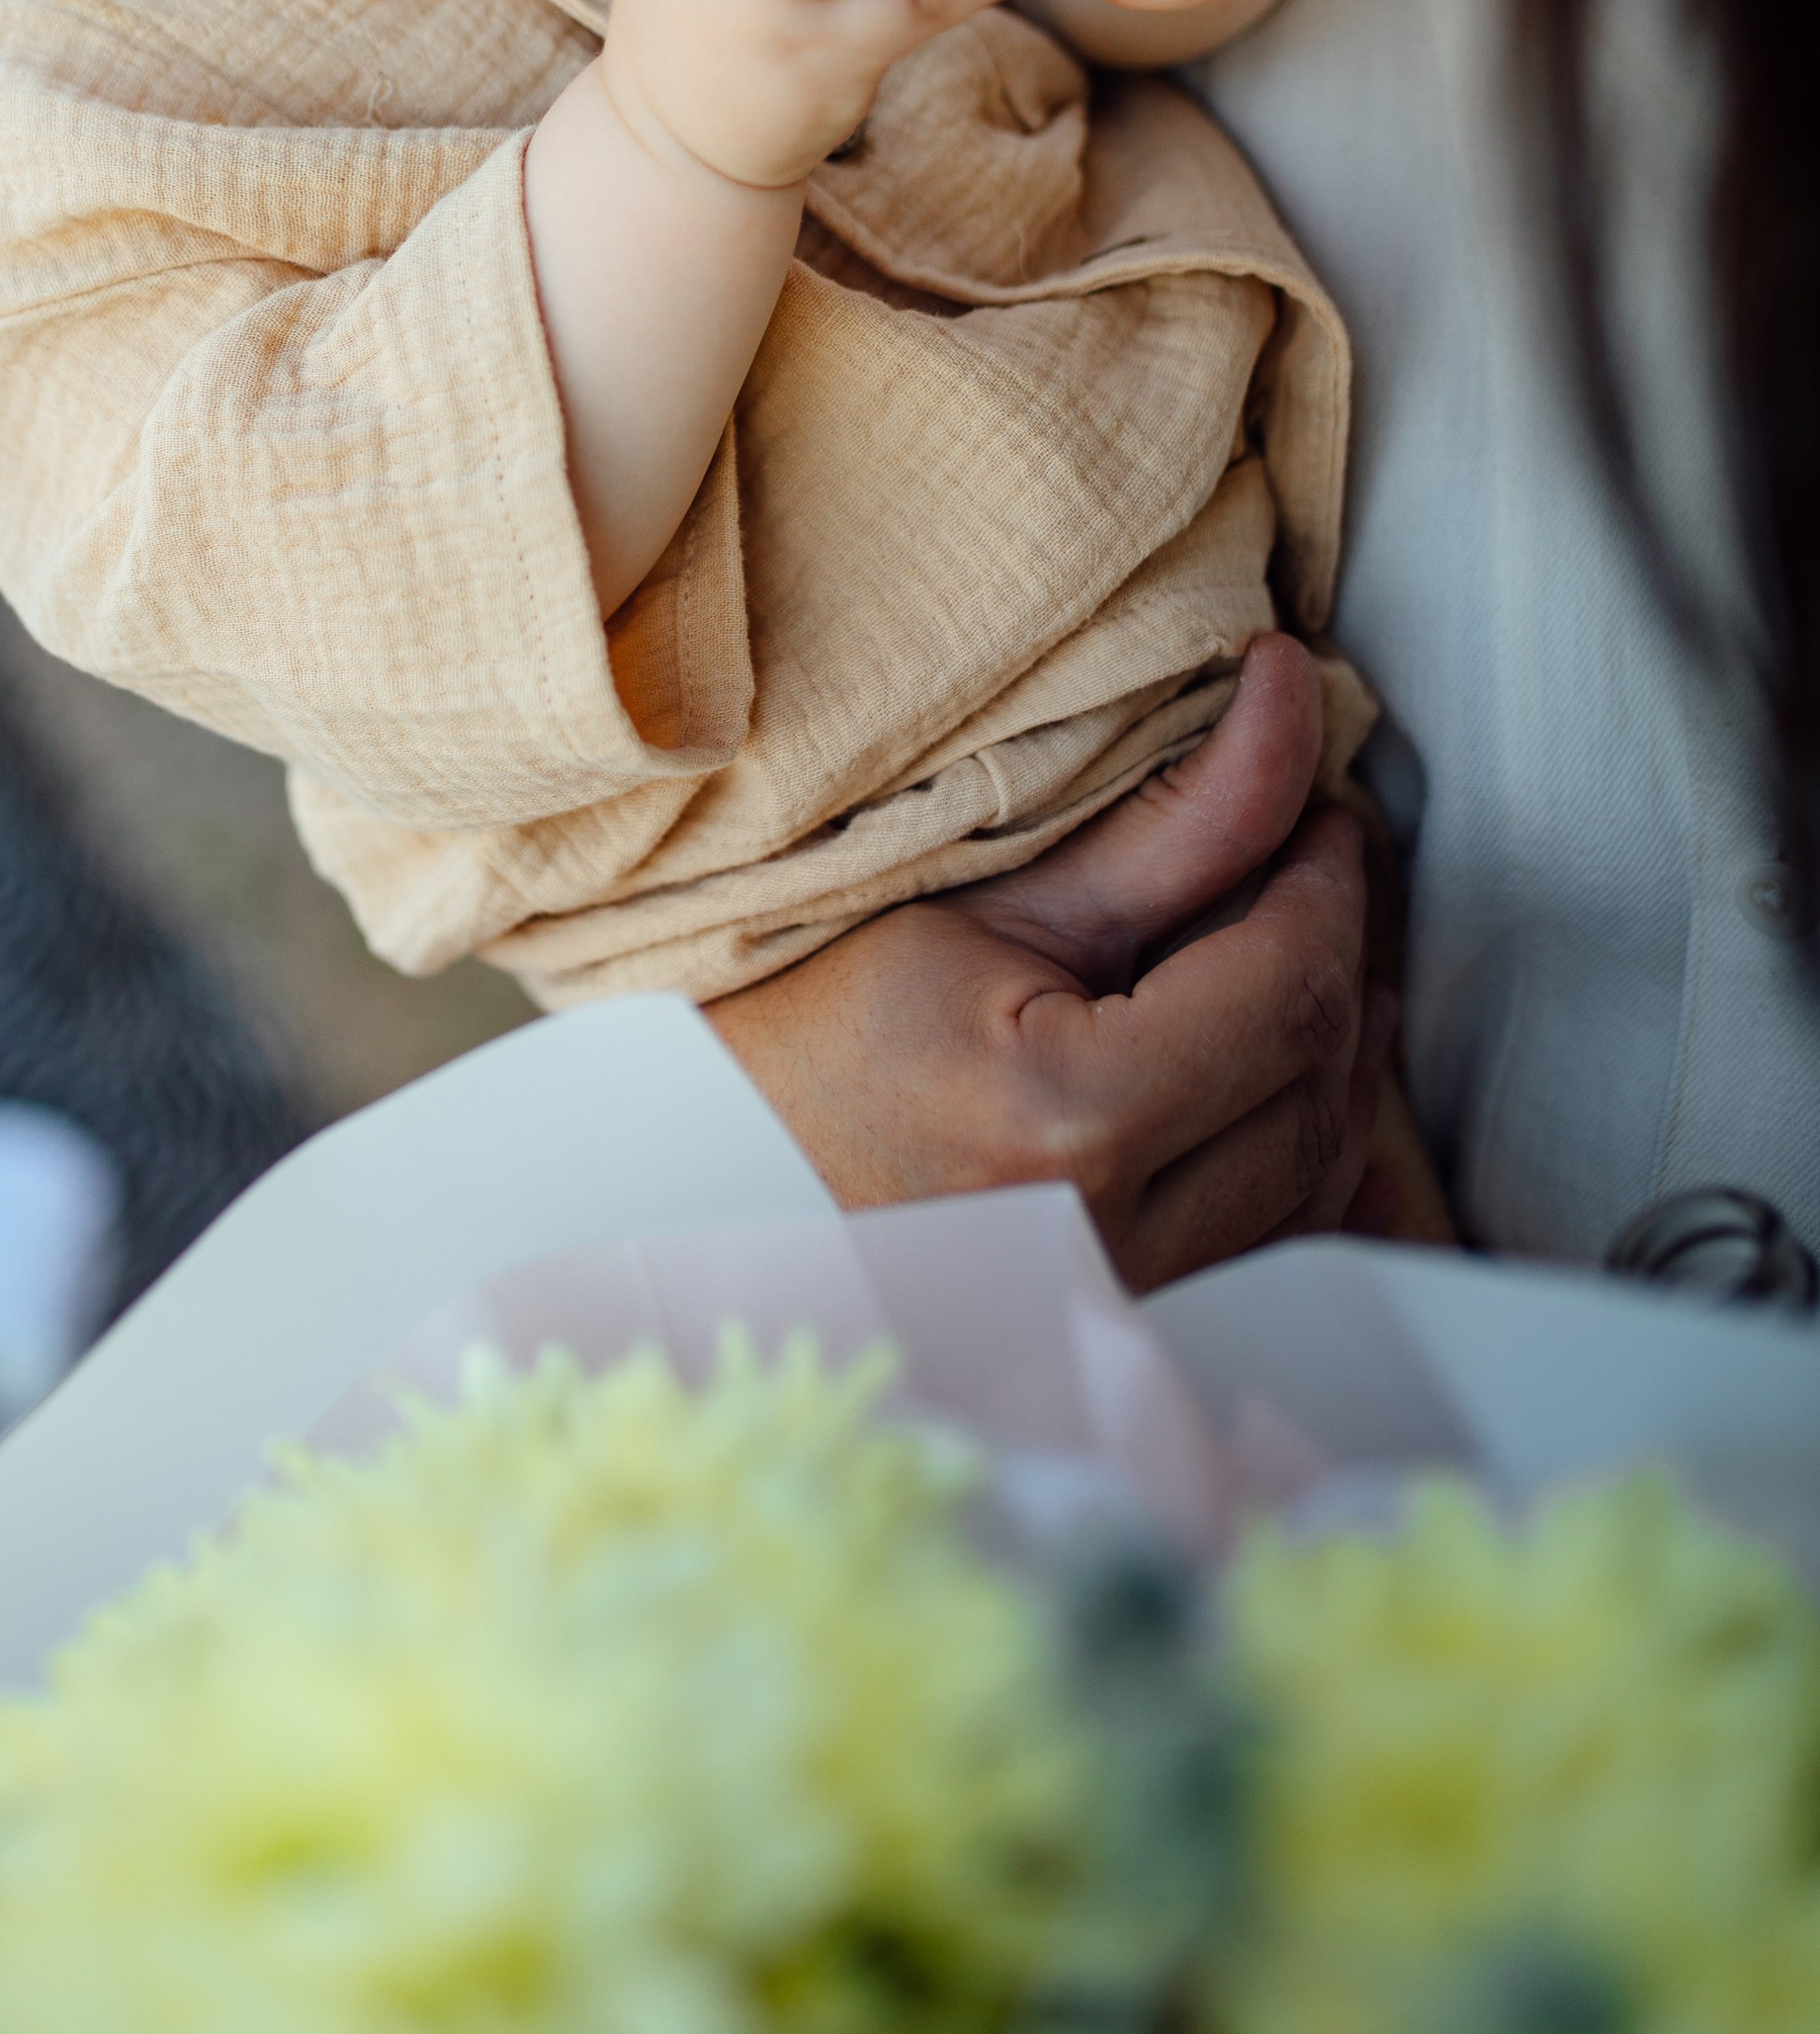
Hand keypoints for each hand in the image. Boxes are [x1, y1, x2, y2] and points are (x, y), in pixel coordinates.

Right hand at [706, 637, 1389, 1287]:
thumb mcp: (970, 899)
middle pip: (1320, 1083)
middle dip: (1339, 951)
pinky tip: (1273, 1065)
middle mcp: (1109, 1242)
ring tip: (1297, 941)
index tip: (1322, 802)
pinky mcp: (1121, 1336)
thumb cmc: (800, 1029)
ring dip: (1335, 1048)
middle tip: (1312, 850)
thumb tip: (1290, 697)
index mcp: (1064, 1122)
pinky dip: (1301, 1143)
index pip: (1283, 991)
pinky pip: (1278, 1243)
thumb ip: (1158, 822)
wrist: (694, 1183)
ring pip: (1322, 1174)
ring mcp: (1120, 1310)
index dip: (1327, 881)